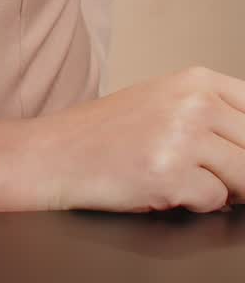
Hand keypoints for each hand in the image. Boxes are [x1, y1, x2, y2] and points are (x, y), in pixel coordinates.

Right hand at [0, 66, 244, 213]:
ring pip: (244, 177)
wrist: (57, 153)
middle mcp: (194, 102)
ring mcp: (183, 136)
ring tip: (183, 177)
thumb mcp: (165, 102)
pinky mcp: (171, 174)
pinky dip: (195, 202)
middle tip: (209, 172)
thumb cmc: (107, 132)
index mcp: (196, 79)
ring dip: (220, 188)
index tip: (239, 154)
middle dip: (240, 169)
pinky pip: (215, 201)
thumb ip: (213, 114)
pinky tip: (164, 187)